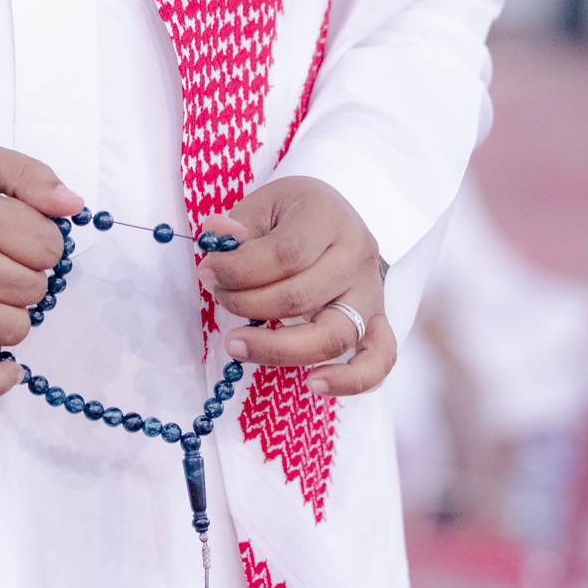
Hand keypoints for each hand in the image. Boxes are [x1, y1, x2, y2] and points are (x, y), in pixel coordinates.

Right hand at [0, 143, 81, 396]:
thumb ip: (30, 175)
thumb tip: (74, 206)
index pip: (48, 244)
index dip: (46, 240)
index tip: (24, 234)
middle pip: (34, 287)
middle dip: (30, 273)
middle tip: (5, 260)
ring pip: (14, 328)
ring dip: (14, 311)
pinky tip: (10, 369)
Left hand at [198, 175, 394, 397]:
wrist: (333, 216)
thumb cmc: (293, 212)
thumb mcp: (264, 202)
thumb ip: (240, 224)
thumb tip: (218, 235)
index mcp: (328, 217)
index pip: (284, 254)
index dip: (239, 269)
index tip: (208, 272)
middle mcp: (356, 254)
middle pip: (302, 296)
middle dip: (248, 304)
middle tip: (219, 299)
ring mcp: (371, 291)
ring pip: (335, 334)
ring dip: (279, 348)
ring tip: (237, 346)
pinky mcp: (377, 320)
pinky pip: (379, 359)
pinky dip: (352, 379)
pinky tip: (315, 385)